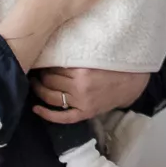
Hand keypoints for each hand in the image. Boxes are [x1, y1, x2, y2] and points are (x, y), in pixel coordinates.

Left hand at [31, 65, 151, 125]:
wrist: (131, 83)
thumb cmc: (113, 66)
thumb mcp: (94, 56)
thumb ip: (75, 55)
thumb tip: (52, 49)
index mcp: (82, 70)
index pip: (54, 66)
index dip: (45, 63)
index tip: (41, 58)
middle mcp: (79, 87)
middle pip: (50, 80)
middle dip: (41, 75)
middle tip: (37, 70)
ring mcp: (81, 102)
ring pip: (51, 96)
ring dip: (39, 89)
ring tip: (34, 83)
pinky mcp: (84, 113)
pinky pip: (62, 117)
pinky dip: (47, 114)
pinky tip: (36, 109)